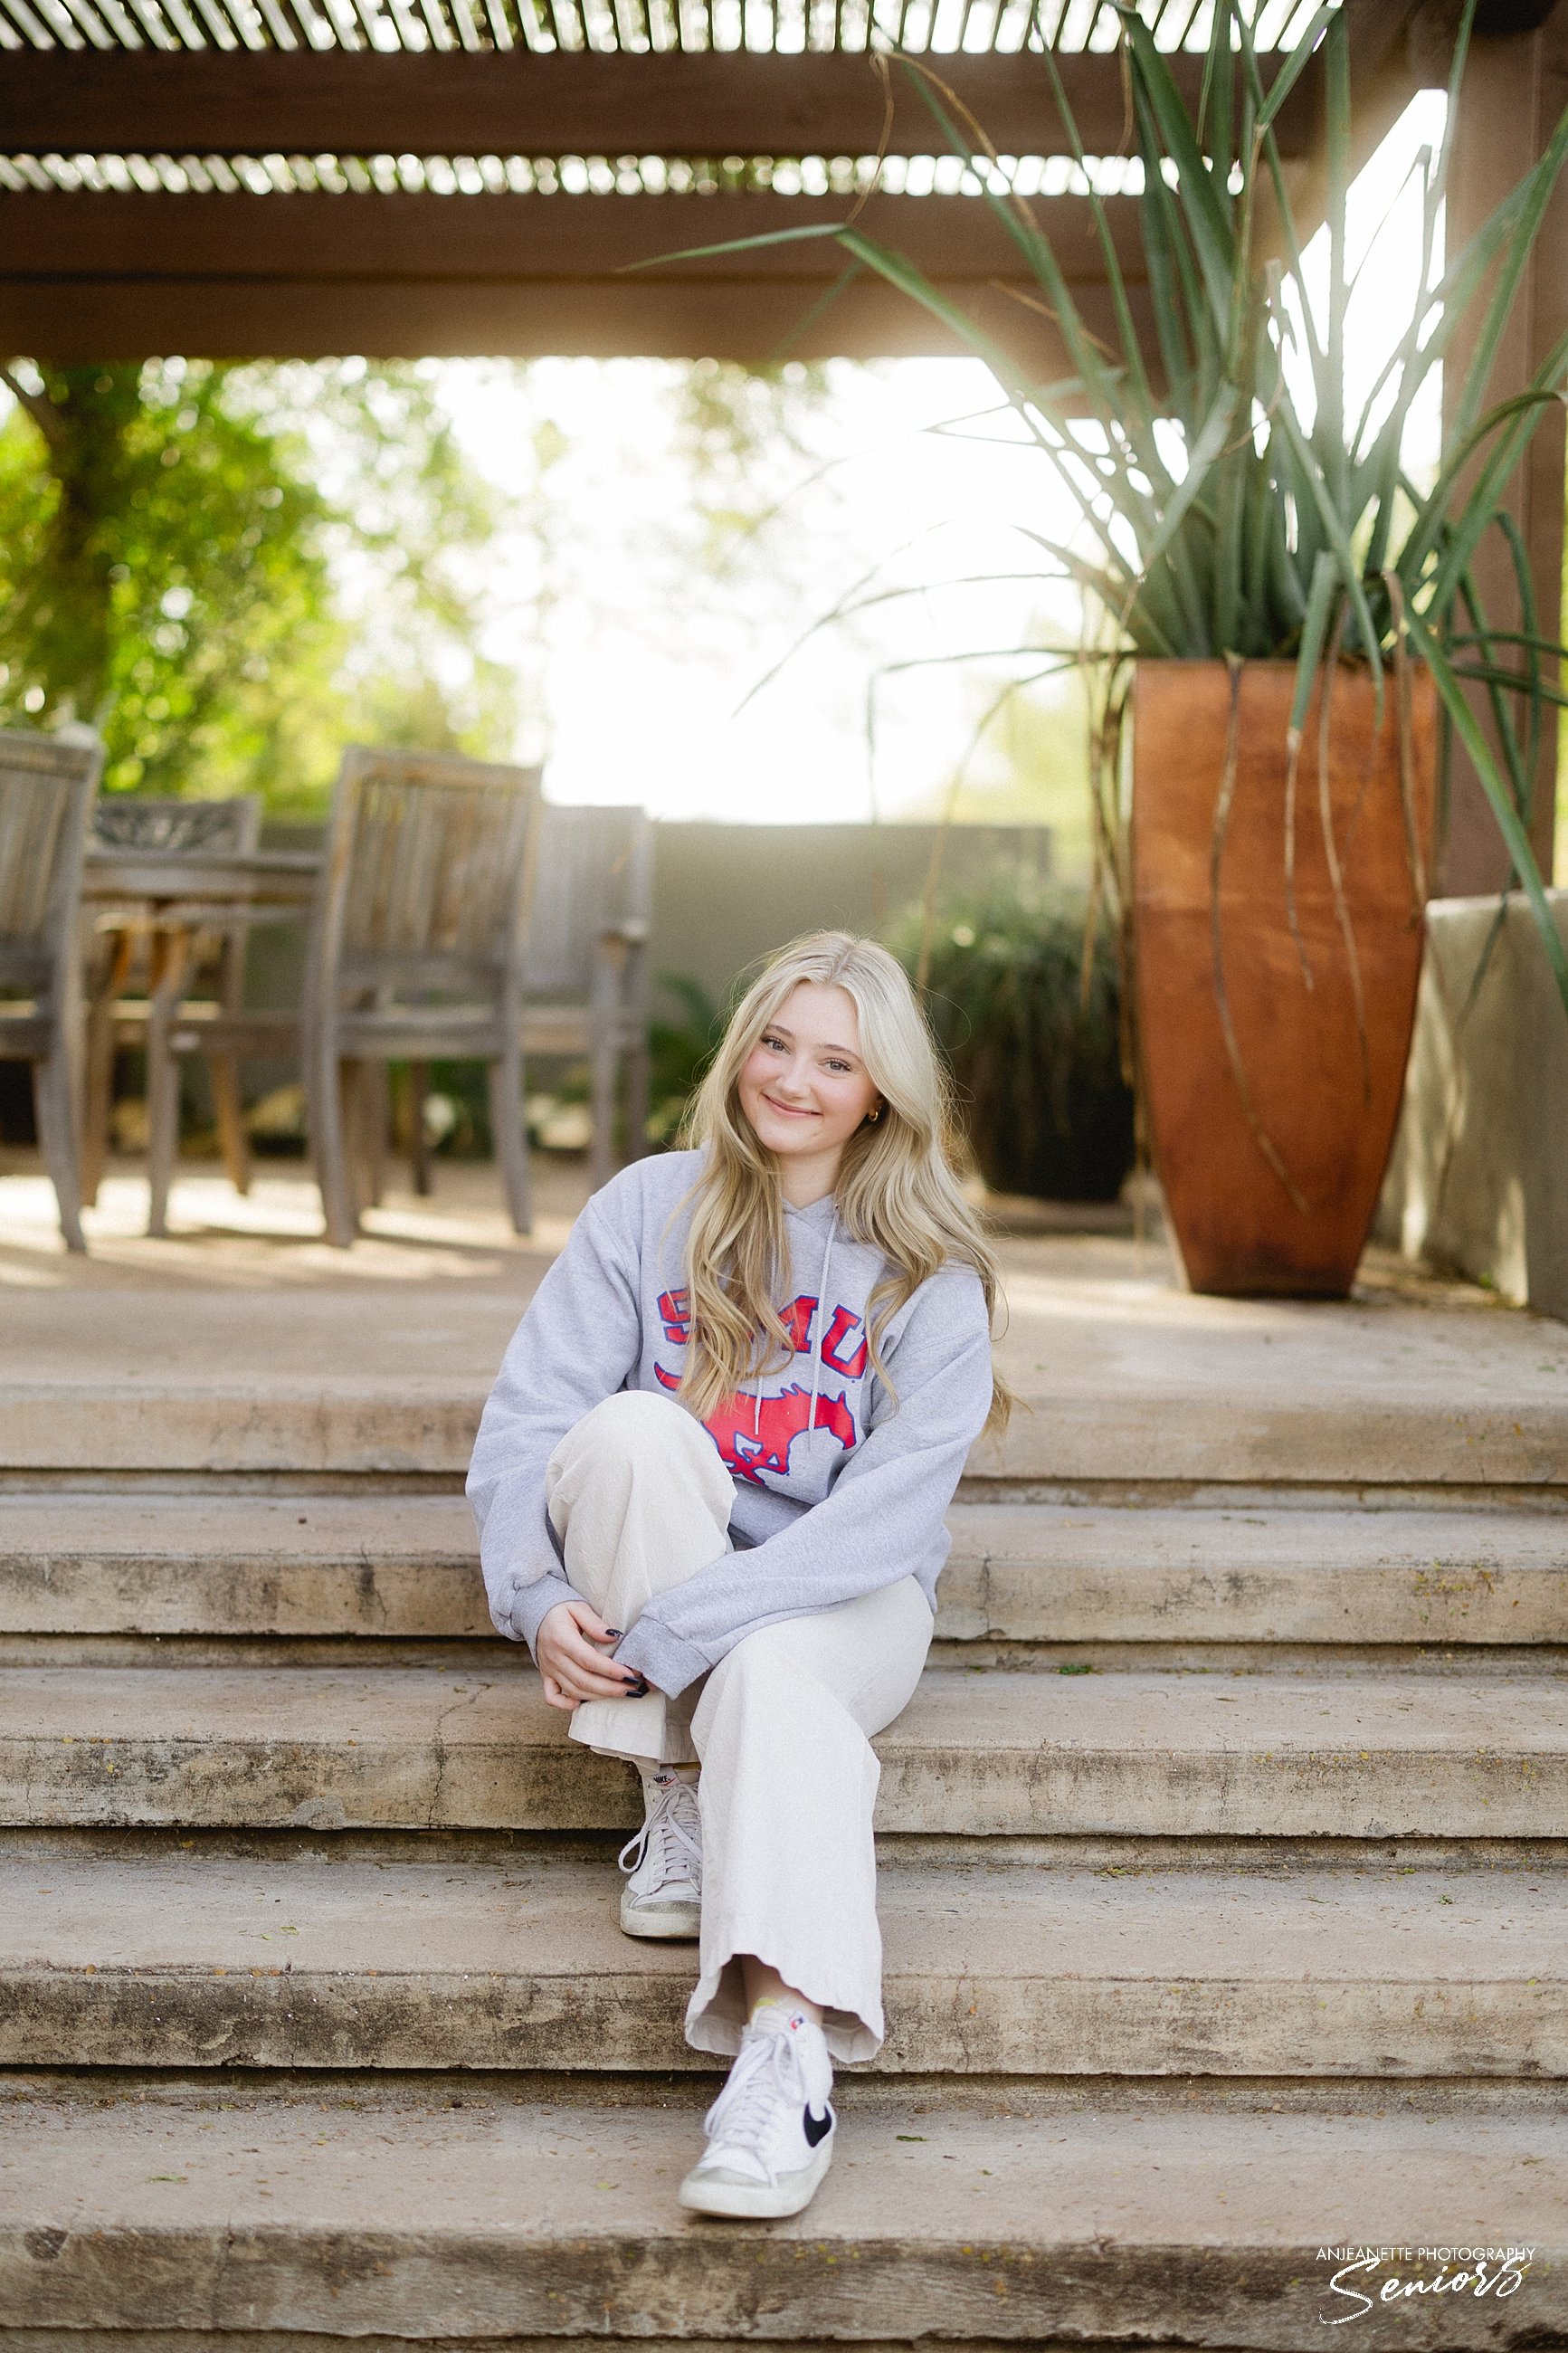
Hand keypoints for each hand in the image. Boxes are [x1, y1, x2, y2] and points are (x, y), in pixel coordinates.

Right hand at [536, 1598, 652, 1712]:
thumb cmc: (560, 1611)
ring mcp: (549, 1669)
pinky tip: (581, 1703)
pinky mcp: (546, 1676)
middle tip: (631, 1688)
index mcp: (562, 1640)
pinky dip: (565, 1704)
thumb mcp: (578, 1608)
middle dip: (610, 1688)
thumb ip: (596, 1623)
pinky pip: (552, 1697)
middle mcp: (554, 1658)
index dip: (611, 1670)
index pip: (589, 1660)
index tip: (629, 1674)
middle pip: (584, 1680)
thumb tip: (614, 1637)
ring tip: (619, 1693)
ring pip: (573, 1690)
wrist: (536, 1615)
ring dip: (598, 1696)